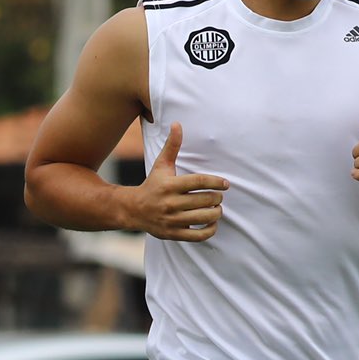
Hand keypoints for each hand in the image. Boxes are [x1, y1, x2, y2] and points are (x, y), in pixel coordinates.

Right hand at [126, 123, 226, 240]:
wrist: (133, 210)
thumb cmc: (152, 185)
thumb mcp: (161, 165)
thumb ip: (172, 146)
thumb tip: (177, 124)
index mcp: (169, 186)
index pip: (199, 182)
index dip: (216, 182)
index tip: (225, 184)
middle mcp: (170, 203)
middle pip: (205, 200)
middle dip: (217, 198)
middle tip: (218, 196)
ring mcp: (171, 220)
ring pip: (204, 217)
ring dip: (216, 212)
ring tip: (216, 208)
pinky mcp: (173, 234)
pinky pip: (199, 235)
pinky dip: (210, 229)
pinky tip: (211, 222)